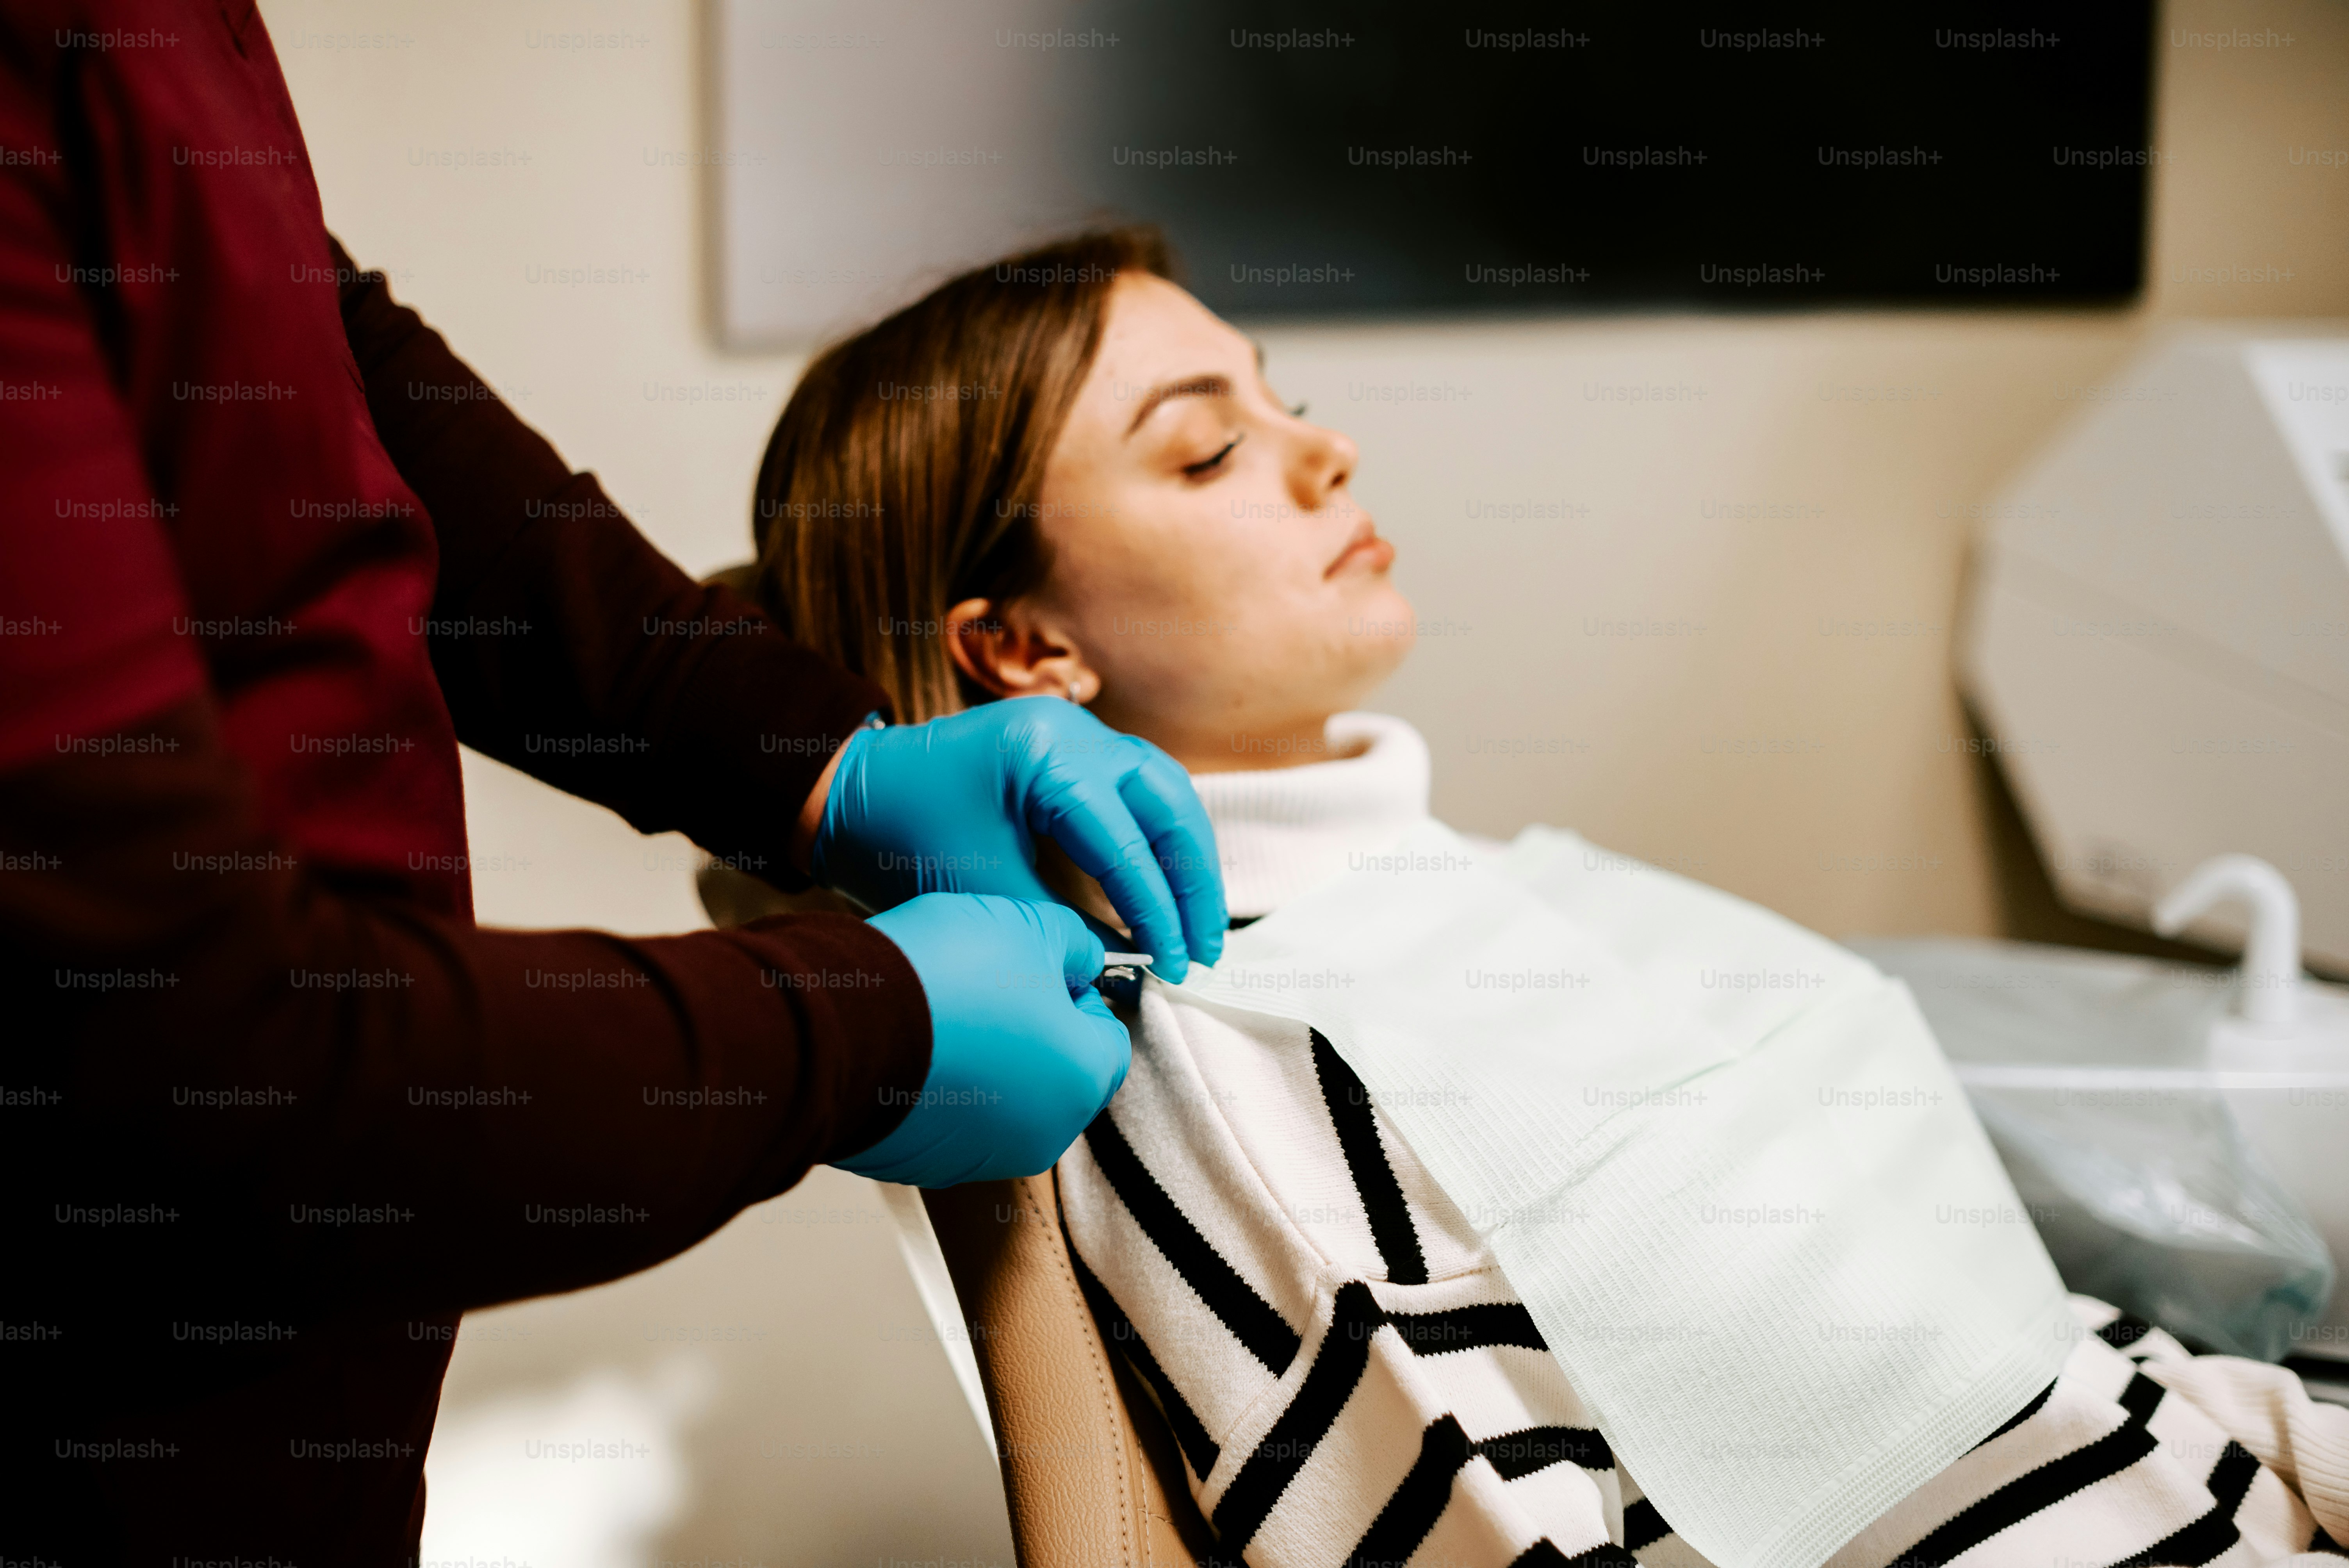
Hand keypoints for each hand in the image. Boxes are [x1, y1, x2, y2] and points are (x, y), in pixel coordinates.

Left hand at [807, 697, 1224, 981]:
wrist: (845, 796)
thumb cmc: (899, 839)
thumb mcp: (984, 890)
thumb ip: (1063, 923)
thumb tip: (1127, 961)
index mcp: (1045, 753)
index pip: (1126, 840)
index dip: (1157, 910)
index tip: (1174, 965)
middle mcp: (1072, 729)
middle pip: (1169, 801)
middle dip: (1194, 879)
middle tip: (1206, 947)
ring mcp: (1076, 732)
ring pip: (1164, 790)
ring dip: (1187, 857)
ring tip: (1199, 923)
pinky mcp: (1071, 749)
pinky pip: (1138, 790)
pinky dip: (1160, 838)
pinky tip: (1168, 885)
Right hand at [837, 893, 1128, 1185]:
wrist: (842, 1026)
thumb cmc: (945, 978)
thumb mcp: (1028, 927)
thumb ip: (1074, 945)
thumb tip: (1081, 959)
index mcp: (1083, 1080)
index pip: (1108, 1036)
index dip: (1075, 993)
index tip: (1039, 969)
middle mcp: (1043, 1134)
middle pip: (1056, 1074)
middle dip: (1031, 1029)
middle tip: (986, 984)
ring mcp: (982, 1157)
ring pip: (1002, 1100)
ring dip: (984, 1061)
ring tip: (941, 1013)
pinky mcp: (926, 1165)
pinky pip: (949, 1122)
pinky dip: (940, 1089)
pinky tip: (912, 1047)